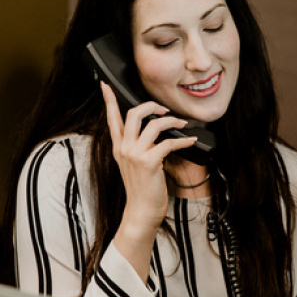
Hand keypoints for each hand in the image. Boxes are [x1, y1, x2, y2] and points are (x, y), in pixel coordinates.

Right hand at [101, 82, 196, 278]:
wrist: (142, 211)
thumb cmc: (142, 188)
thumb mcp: (134, 164)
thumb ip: (139, 146)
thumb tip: (154, 130)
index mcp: (119, 147)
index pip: (112, 119)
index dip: (109, 100)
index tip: (105, 85)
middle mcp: (124, 148)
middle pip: (133, 114)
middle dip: (150, 105)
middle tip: (164, 108)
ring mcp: (135, 155)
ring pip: (153, 124)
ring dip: (171, 121)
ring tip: (182, 124)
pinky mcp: (149, 163)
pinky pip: (168, 142)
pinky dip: (183, 140)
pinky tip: (191, 141)